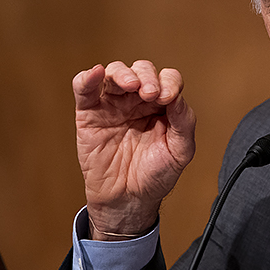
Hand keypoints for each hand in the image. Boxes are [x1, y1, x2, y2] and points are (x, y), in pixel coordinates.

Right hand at [73, 60, 196, 239]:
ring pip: (114, 72)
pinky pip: (84, 89)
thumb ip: (184, 122)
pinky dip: (87, 77)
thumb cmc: (155, 175)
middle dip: (148, 76)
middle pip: (142, 70)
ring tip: (132, 86)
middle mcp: (137, 101)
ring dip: (123, 73)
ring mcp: (113, 105)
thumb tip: (178, 97)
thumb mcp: (180, 151)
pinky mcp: (89, 114)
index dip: (169, 83)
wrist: (129, 200)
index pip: (167, 79)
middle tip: (150, 94)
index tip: (168, 99)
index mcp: (162, 106)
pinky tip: (95, 74)